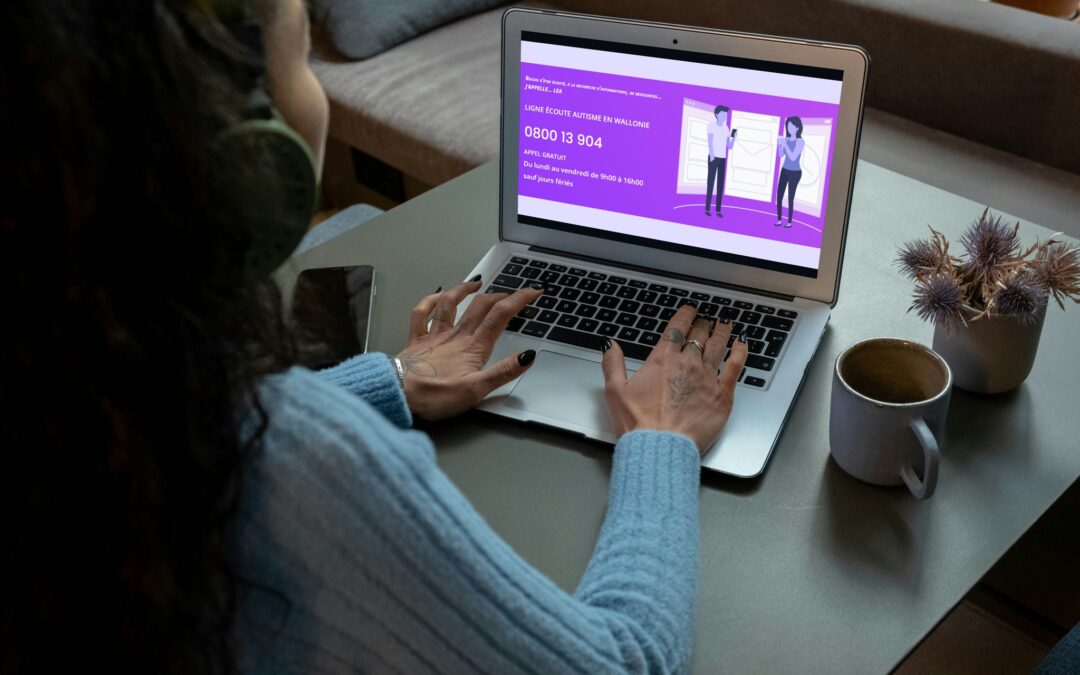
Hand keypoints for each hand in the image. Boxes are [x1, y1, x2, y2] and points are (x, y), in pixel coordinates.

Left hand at [397, 279, 542, 420]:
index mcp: (473, 347)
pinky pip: (421, 313)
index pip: (501, 315)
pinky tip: (435, 295)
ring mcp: (434, 335)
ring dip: (464, 290)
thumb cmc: (435, 395)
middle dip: (500, 295)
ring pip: (451, 303)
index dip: (520, 299)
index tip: (534, 291)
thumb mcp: (477, 389)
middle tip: (513, 292)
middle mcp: (456, 336)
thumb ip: (503, 372)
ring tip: (476, 283)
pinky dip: (429, 300)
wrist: (397, 393)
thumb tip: (528, 356)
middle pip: (481, 306)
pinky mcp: (416, 340)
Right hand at [600, 305, 748, 454]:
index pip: (678, 327)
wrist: (660, 448)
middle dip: (702, 325)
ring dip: (722, 332)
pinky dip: (741, 352)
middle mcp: (688, 364)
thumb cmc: (638, 424)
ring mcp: (708, 378)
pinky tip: (743, 344)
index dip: (685, 315)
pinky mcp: (723, 396)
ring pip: (719, 346)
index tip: (690, 310)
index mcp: (663, 359)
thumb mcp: (615, 391)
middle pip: (699, 335)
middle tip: (705, 321)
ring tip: (724, 324)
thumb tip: (610, 345)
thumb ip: (613, 363)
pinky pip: (736, 367)